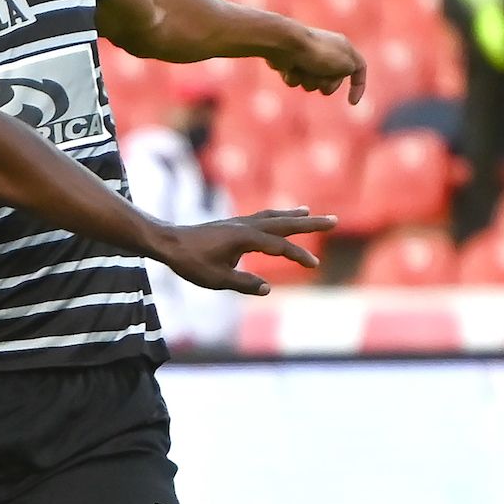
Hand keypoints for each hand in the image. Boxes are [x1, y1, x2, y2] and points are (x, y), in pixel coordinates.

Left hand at [147, 209, 336, 294]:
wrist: (168, 242)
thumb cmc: (190, 262)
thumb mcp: (215, 279)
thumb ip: (242, 283)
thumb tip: (267, 289)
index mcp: (244, 238)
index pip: (279, 247)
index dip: (298, 256)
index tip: (314, 266)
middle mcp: (245, 226)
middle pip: (284, 223)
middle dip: (310, 224)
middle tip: (334, 220)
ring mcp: (239, 223)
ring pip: (273, 217)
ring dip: (294, 216)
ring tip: (310, 213)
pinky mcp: (233, 225)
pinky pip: (262, 218)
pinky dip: (276, 216)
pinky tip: (279, 219)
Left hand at [269, 26, 366, 103]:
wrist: (285, 43)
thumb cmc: (317, 53)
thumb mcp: (345, 63)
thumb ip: (352, 70)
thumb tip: (337, 75)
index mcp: (343, 48)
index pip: (359, 68)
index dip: (358, 86)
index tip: (351, 103)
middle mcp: (327, 52)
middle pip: (332, 83)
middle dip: (326, 84)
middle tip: (320, 74)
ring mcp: (308, 58)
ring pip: (312, 84)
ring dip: (308, 81)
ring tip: (303, 68)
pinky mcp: (292, 62)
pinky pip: (296, 81)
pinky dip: (294, 77)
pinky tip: (290, 68)